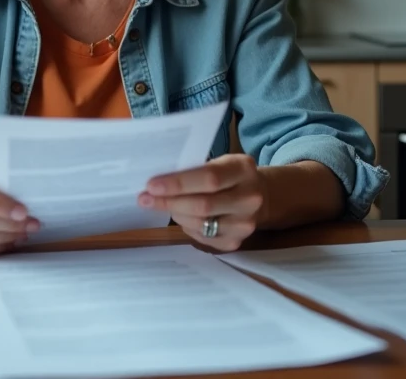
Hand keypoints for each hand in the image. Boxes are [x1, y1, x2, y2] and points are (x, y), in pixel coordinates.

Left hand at [137, 154, 263, 251]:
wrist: (260, 196)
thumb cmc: (229, 175)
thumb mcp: (219, 162)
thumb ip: (195, 169)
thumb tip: (157, 182)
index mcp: (243, 169)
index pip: (209, 178)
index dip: (178, 183)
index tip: (152, 185)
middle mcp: (249, 198)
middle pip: (203, 205)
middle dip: (169, 202)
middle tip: (145, 198)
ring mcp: (245, 224)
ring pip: (200, 223)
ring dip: (176, 214)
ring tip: (163, 205)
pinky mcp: (236, 242)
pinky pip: (202, 237)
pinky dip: (186, 226)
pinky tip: (182, 216)